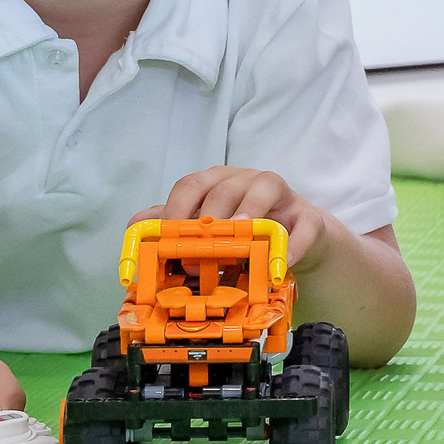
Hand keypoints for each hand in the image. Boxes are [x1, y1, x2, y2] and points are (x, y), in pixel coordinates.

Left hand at [141, 168, 330, 267]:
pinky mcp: (308, 217)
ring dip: (252, 208)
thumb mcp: (208, 231)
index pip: (191, 185)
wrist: (296, 243)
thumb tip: (135, 226)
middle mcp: (247, 181)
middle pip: (226, 186)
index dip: (176, 209)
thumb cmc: (245, 235)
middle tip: (200, 253)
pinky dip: (292, 243)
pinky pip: (304, 225)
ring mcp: (282, 196)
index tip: (167, 238)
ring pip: (266, 187)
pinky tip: (280, 263)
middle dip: (211, 218)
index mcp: (218, 182)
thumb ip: (173, 225)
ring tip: (243, 231)